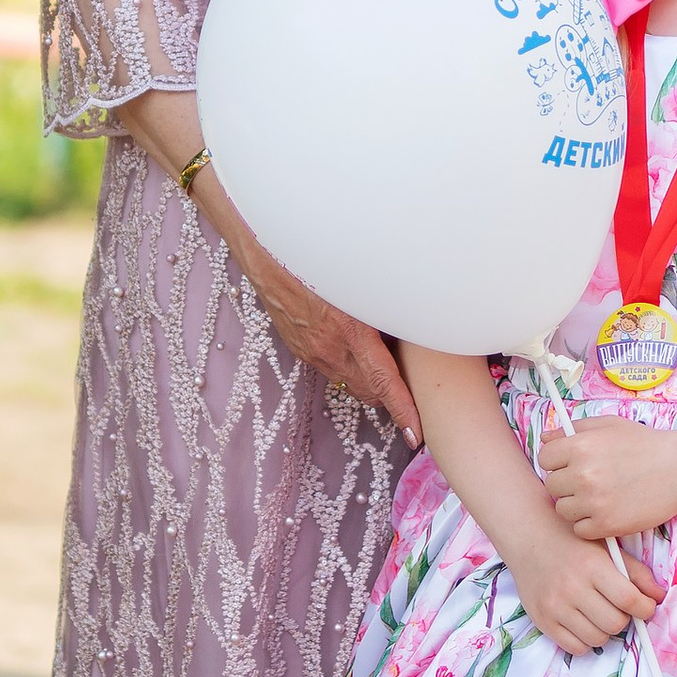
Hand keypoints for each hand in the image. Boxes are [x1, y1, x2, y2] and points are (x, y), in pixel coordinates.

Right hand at [210, 178, 420, 442]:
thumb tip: (410, 314)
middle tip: (412, 388)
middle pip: (366, 387)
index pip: (383, 383)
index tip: (416, 434)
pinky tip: (352, 343)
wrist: (260, 241)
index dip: (402, 411)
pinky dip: (345, 361)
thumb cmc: (314, 250)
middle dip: (388, 394)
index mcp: (348, 332)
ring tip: (385, 363)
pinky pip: (327, 362)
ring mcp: (307, 347)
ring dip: (366, 376)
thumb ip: (382, 301)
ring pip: (346, 376)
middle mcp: (327, 347)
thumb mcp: (358, 275)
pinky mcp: (293, 341)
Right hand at [515, 529, 658, 659]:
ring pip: (597, 638)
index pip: (628, 599)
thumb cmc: (572, 541)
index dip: (645, 608)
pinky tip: (584, 622)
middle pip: (615, 623)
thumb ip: (636, 572)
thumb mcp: (607, 548)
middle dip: (624, 618)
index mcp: (592, 566)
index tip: (645, 606)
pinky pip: (575, 648)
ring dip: (605, 630)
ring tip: (600, 613)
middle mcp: (572, 587)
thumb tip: (659, 597)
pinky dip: (586, 640)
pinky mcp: (542, 620)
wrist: (529, 536)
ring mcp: (555, 606)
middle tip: (619, 607)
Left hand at [542, 411, 676, 546]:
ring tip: (598, 496)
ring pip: (563, 509)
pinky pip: (579, 529)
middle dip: (566, 483)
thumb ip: (573, 429)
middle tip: (589, 481)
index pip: (544, 458)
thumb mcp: (609, 425)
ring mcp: (594, 502)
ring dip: (576, 505)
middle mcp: (583, 474)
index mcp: (581, 446)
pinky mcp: (606, 525)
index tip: (570, 464)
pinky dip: (590, 524)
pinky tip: (606, 511)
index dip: (556, 461)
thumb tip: (545, 437)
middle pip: (552, 485)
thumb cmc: (644, 444)